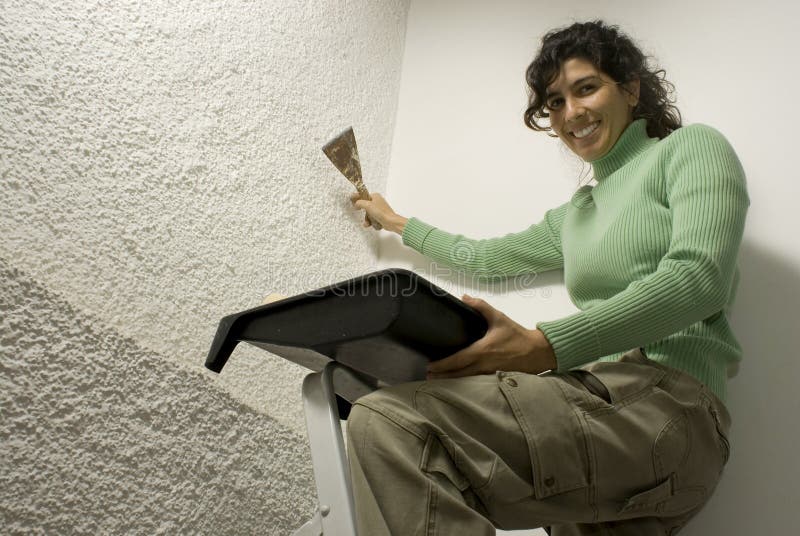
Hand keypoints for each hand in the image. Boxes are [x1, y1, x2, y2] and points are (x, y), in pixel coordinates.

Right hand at [350, 192, 407, 233]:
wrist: (391, 222)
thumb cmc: (381, 212)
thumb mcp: (368, 205)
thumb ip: (360, 203)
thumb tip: (356, 203)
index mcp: (375, 196)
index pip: (363, 195)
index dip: (357, 197)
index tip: (351, 199)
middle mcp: (377, 201)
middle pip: (365, 205)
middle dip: (363, 211)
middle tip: (357, 210)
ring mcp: (379, 209)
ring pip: (368, 213)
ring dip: (366, 218)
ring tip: (367, 222)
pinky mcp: (380, 216)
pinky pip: (372, 218)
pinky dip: (370, 222)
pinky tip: (370, 224)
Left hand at [427, 294, 556, 378]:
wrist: (537, 352)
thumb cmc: (517, 335)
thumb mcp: (499, 318)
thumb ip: (481, 307)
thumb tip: (465, 297)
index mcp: (482, 351)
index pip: (458, 360)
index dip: (443, 364)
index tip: (430, 366)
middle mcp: (483, 365)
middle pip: (458, 374)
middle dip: (443, 376)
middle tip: (428, 377)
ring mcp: (489, 373)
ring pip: (466, 379)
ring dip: (451, 380)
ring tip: (437, 380)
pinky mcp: (494, 376)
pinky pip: (475, 380)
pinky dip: (464, 380)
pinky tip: (458, 379)